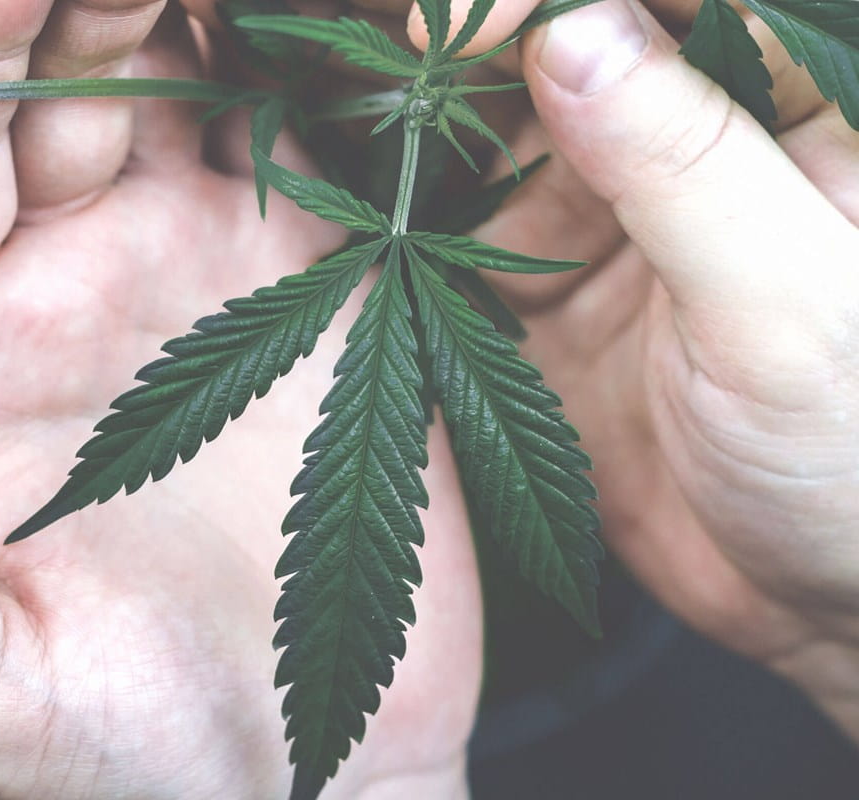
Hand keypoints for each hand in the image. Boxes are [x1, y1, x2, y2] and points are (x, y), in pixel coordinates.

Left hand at [0, 2, 480, 797]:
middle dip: (24, 23)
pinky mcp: (288, 268)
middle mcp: (41, 292)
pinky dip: (272, 67)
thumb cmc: (144, 749)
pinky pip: (268, 131)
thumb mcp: (3, 701)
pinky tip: (291, 35)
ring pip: (136, 88)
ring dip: (147, 22)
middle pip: (2, 103)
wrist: (323, 753)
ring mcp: (173, 263)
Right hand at [417, 0, 858, 738]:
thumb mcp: (784, 307)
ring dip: (448, 138)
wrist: (816, 601)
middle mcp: (706, 157)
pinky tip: (393, 225)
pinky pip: (481, 241)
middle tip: (400, 62)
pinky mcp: (559, 297)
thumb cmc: (855, 459)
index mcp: (805, 122)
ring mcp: (623, 227)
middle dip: (492, 52)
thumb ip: (683, 165)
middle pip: (589, 58)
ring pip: (519, 142)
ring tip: (382, 141)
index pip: (690, 8)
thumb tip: (573, 35)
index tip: (473, 16)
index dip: (577, 0)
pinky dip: (434, 231)